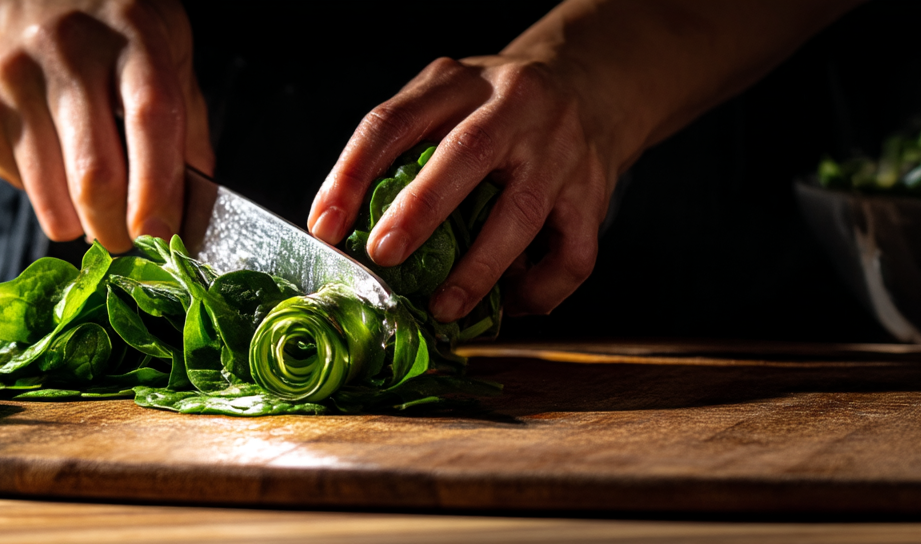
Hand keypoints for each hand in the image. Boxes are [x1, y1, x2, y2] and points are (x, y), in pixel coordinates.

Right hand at [0, 0, 213, 253]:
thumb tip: (198, 202)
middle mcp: (66, 51)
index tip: (164, 237)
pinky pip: (15, 182)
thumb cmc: (105, 18)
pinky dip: (41, 193)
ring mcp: (11, 79)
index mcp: (130, 34)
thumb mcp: (162, 42)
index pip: (150, 119)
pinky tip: (49, 158)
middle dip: (118, 230)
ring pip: (50, 194)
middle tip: (130, 241)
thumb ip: (184, 117)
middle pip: (95, 173)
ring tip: (91, 212)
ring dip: (79, 223)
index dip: (159, 188)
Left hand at [306, 55, 621, 322]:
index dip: (352, 173)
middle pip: (466, 154)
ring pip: (523, 213)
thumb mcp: (445, 99)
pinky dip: (539, 289)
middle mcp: (515, 106)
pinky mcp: (594, 192)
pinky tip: (509, 304)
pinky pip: (573, 253)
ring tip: (442, 307)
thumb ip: (403, 147)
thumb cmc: (495, 108)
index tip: (325, 224)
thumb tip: (345, 229)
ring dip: (479, 268)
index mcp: (459, 82)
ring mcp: (561, 149)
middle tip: (383, 254)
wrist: (592, 84)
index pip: (394, 120)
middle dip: (420, 210)